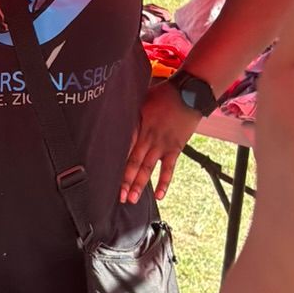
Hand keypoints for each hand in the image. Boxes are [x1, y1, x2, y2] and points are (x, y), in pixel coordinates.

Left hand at [121, 82, 200, 204]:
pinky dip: (164, 182)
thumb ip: (129, 112)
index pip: (123, 147)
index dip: (114, 161)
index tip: (104, 173)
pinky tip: (159, 195)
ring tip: (132, 199)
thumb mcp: (141, 99)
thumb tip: (113, 116)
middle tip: (118, 195)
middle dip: (125, 180)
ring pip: (148, 168)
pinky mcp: (175, 148)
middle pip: (133, 162)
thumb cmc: (164, 93)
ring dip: (140, 184)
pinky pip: (169, 169)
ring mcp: (162, 145)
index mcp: (138, 125)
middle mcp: (149, 138)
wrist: (188, 93)